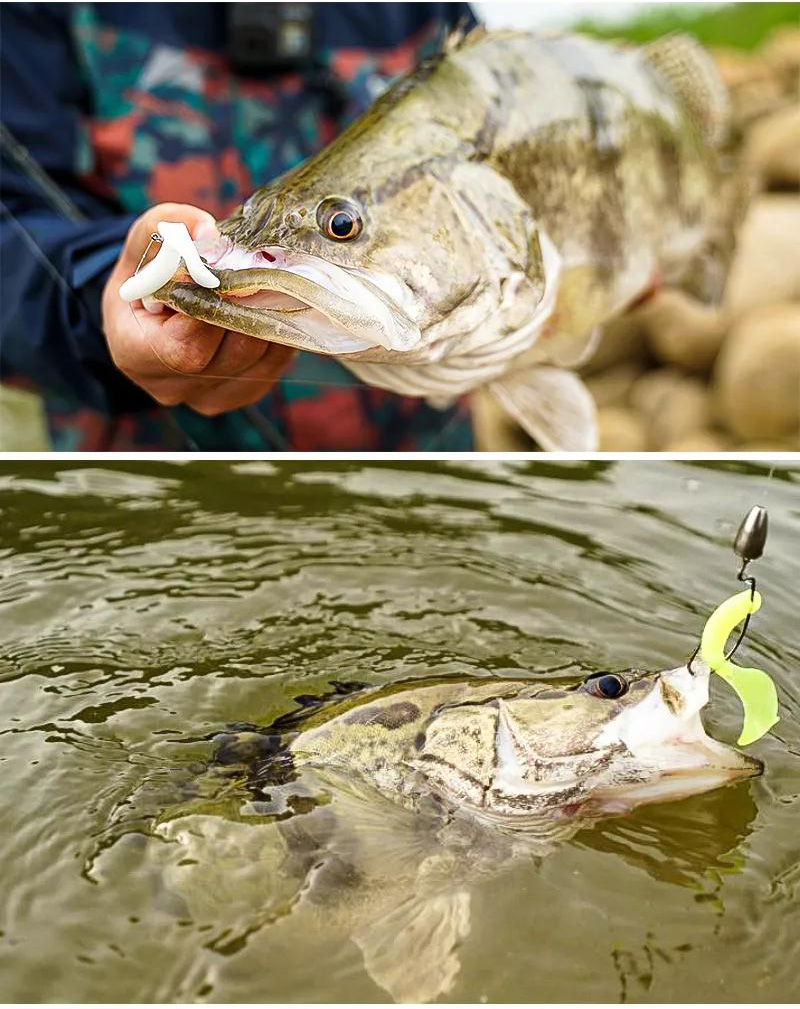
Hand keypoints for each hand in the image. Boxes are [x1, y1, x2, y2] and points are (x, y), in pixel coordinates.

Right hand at [101, 203, 294, 415]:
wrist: (152, 315)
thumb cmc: (145, 278)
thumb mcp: (141, 244)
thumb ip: (166, 228)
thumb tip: (208, 229)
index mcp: (134, 355)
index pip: (186, 347)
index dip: (214, 311)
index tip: (230, 278)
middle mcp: (170, 387)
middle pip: (228, 356)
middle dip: (248, 311)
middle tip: (262, 276)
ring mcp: (206, 399)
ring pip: (255, 362)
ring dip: (268, 322)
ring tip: (267, 288)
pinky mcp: (238, 396)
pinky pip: (271, 369)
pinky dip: (277, 337)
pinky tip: (271, 309)